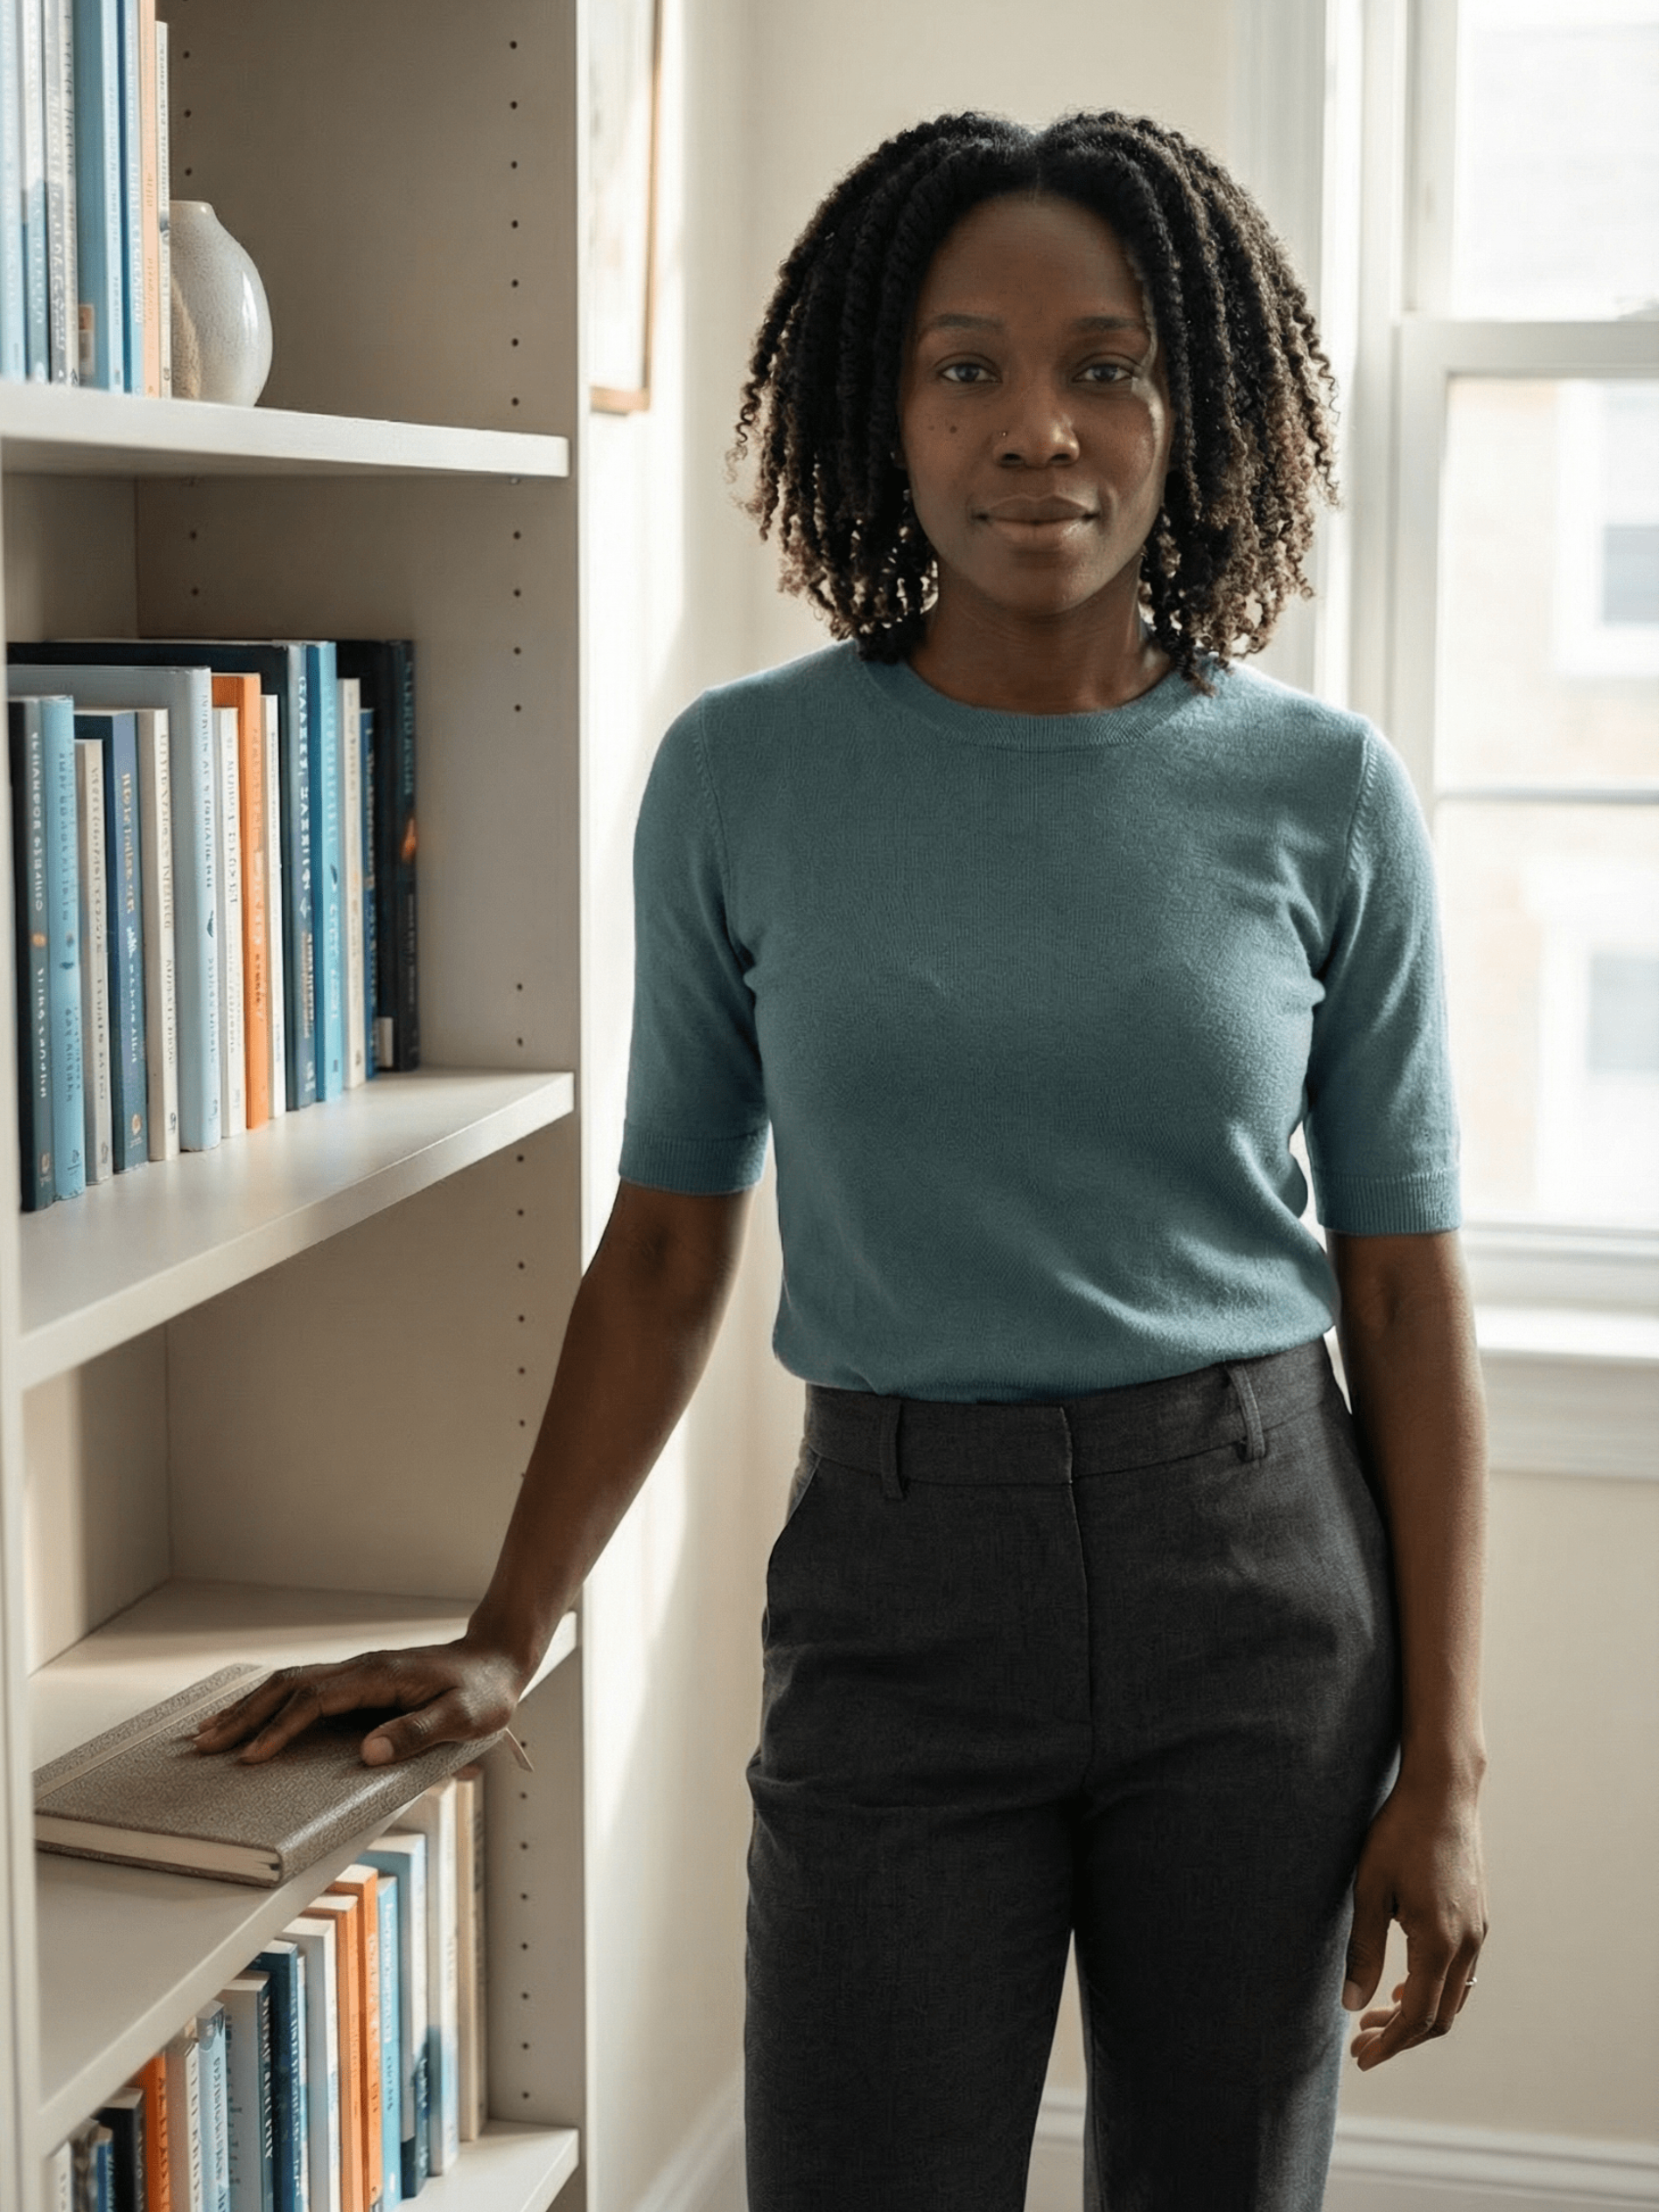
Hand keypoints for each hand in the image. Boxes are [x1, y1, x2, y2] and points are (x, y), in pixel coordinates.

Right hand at [191, 1640, 528, 1767]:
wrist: (497, 1661)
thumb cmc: (483, 1693)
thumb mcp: (463, 1718)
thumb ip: (418, 1733)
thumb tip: (368, 1754)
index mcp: (379, 1677)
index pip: (315, 1701)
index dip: (281, 1728)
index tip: (252, 1757)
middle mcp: (360, 1669)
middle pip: (289, 1686)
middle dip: (246, 1715)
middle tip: (206, 1744)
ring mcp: (357, 1673)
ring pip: (291, 1684)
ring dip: (250, 1707)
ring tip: (211, 1732)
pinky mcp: (358, 1682)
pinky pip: (304, 1690)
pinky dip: (271, 1703)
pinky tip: (253, 1718)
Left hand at [1342, 1770, 1486, 2068]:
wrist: (1443, 1791)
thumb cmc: (1399, 1833)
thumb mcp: (1369, 1889)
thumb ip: (1363, 1949)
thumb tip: (1351, 2006)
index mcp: (1441, 1942)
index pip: (1420, 2017)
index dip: (1391, 2044)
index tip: (1362, 2059)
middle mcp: (1468, 1944)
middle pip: (1440, 2016)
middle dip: (1401, 2036)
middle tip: (1360, 2043)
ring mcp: (1477, 1931)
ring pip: (1453, 1996)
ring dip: (1417, 2013)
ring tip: (1375, 2017)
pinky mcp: (1476, 1917)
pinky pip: (1459, 1972)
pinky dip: (1432, 1989)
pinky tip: (1403, 1982)